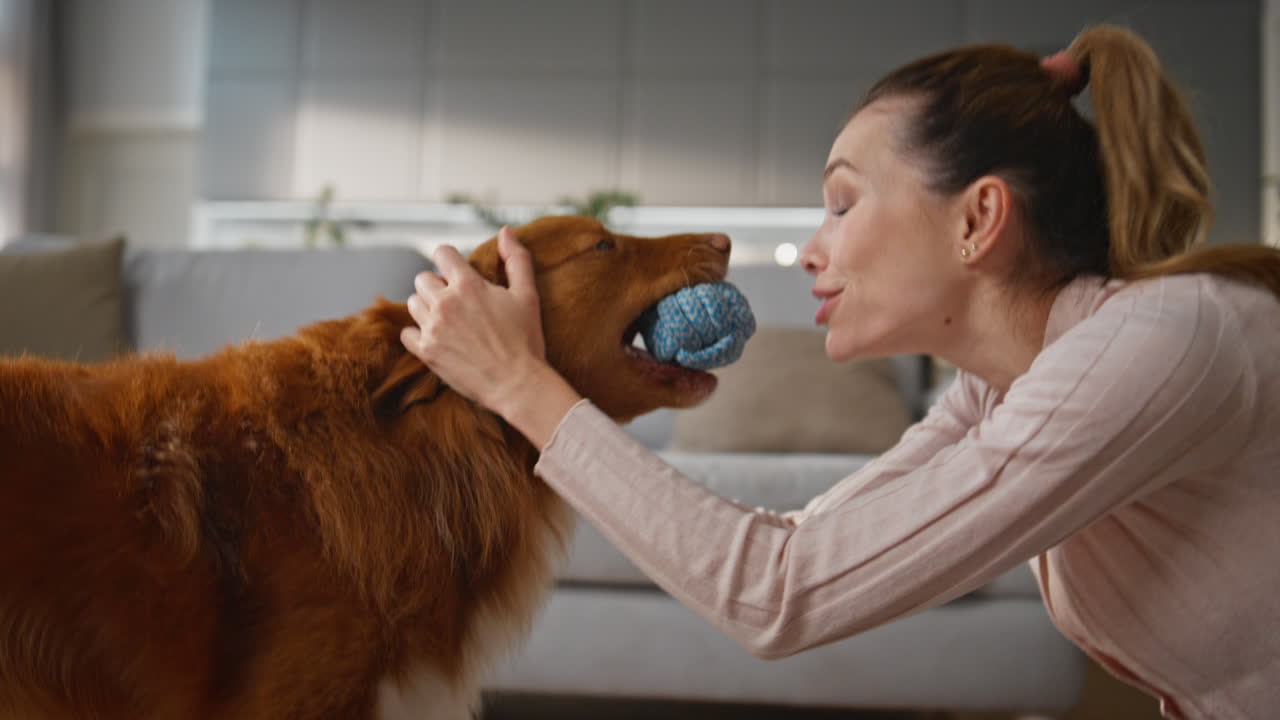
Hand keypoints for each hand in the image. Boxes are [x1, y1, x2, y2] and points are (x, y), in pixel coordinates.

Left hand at [401, 227, 548, 413]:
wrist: (518, 384)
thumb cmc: (526, 340)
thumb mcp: (527, 295)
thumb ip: (516, 260)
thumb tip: (505, 231)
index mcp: (468, 285)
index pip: (442, 253)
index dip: (450, 259)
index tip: (457, 271)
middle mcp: (445, 303)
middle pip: (423, 278)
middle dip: (437, 285)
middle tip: (456, 301)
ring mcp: (433, 328)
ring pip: (413, 303)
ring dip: (427, 308)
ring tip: (447, 320)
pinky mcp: (426, 352)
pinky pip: (407, 333)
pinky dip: (418, 334)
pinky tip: (436, 338)